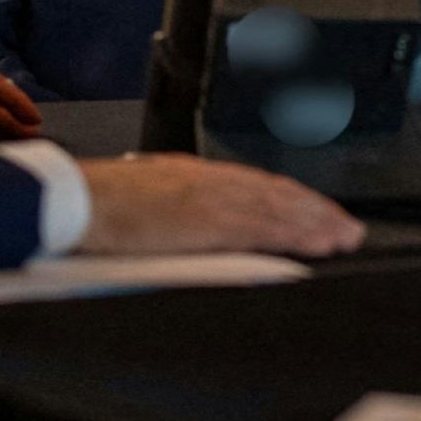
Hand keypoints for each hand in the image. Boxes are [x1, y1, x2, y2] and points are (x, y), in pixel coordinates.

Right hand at [75, 156, 364, 257]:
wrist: (72, 201)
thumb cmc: (96, 206)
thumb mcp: (143, 201)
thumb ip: (174, 210)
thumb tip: (192, 226)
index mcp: (192, 175)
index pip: (254, 185)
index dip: (290, 199)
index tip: (315, 212)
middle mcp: (208, 180)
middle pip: (276, 192)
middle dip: (315, 211)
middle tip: (348, 229)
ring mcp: (210, 198)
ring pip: (278, 208)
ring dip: (316, 223)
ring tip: (345, 238)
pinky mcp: (207, 220)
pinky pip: (263, 227)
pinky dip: (295, 234)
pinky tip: (318, 245)